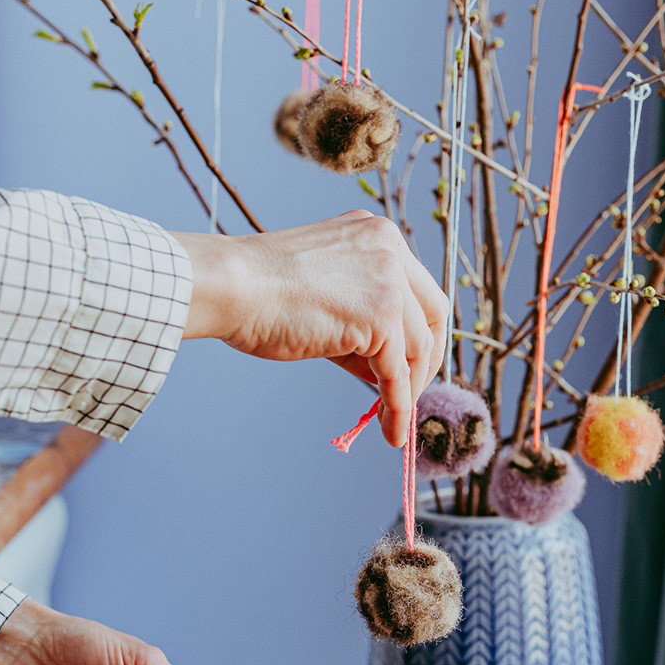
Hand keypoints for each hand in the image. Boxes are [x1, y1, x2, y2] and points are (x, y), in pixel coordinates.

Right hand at [173, 211, 448, 446]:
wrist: (230, 287)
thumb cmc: (259, 292)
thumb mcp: (326, 293)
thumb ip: (362, 321)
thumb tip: (387, 369)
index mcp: (377, 235)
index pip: (419, 290)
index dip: (420, 331)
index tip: (411, 362)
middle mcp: (391, 249)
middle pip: (434, 315)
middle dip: (426, 360)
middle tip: (411, 392)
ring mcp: (389, 280)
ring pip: (418, 348)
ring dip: (408, 390)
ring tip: (392, 420)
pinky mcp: (381, 316)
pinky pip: (398, 373)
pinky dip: (398, 406)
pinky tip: (391, 430)